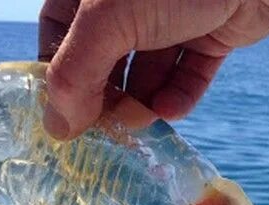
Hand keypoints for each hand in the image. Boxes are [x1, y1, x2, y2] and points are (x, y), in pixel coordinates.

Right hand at [38, 0, 268, 138]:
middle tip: (107, 128)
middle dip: (106, 95)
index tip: (65, 112)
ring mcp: (173, 11)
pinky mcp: (211, 29)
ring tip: (144, 121)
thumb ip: (75, 74)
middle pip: (103, 57)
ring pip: (146, 70)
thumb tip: (57, 128)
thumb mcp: (108, 20)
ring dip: (142, 102)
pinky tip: (172, 111)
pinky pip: (187, 72)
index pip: (58, 28)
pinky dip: (179, 95)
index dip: (58, 71)